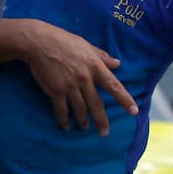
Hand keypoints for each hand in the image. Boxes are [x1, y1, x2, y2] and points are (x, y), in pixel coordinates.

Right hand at [21, 20, 135, 134]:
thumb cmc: (62, 41)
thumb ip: (102, 56)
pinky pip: (62, 110)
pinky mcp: (55, 90)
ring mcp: (70, 85)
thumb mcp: (85, 45)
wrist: (38, 42)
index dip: (125, 100)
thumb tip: (118, 63)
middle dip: (102, 121)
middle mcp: (84, 78)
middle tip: (104, 133)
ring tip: (84, 127)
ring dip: (83, 121)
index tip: (133, 112)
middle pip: (97, 104)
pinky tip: (66, 126)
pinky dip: (64, 120)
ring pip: (80, 109)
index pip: (114, 86)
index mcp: (94, 66)